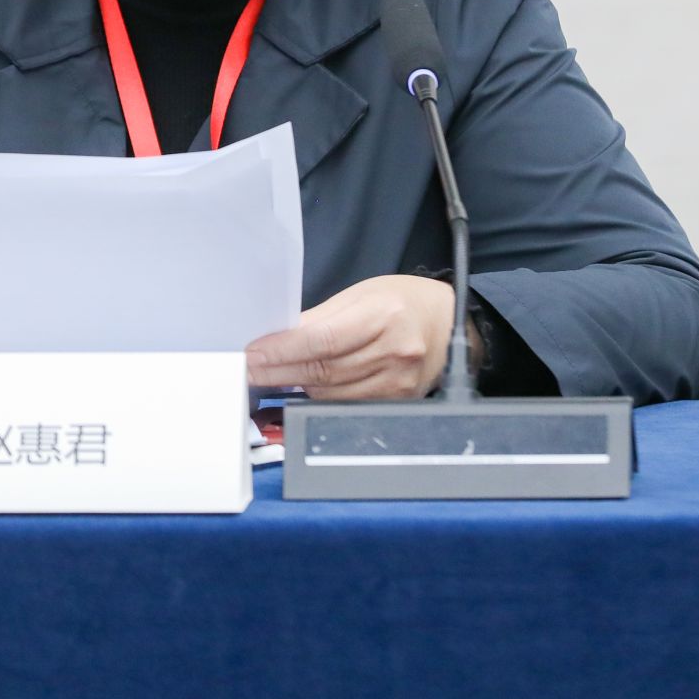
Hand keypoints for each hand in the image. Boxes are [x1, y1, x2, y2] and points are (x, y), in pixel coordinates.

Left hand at [245, 275, 462, 400]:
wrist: (450, 324)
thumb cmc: (405, 303)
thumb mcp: (363, 294)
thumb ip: (322, 318)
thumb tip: (280, 338)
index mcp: (384, 315)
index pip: (322, 340)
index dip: (283, 351)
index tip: (253, 355)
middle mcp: (394, 352)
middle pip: (323, 370)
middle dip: (278, 372)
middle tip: (248, 371)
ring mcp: (398, 382)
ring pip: (330, 393)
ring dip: (296, 386)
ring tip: (271, 376)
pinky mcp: (398, 401)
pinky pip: (347, 404)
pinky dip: (321, 396)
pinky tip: (304, 387)